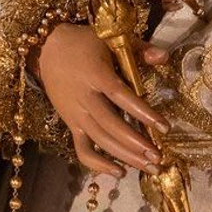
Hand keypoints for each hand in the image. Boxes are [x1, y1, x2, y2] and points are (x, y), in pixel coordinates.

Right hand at [35, 22, 163, 175]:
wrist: (47, 49)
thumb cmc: (84, 43)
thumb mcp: (111, 38)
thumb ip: (139, 49)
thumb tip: (165, 58)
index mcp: (96, 75)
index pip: (121, 97)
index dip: (143, 113)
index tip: (164, 127)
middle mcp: (84, 98)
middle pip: (111, 126)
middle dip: (136, 144)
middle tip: (159, 158)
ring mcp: (75, 114)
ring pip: (100, 140)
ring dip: (125, 156)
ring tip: (149, 167)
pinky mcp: (70, 124)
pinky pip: (82, 149)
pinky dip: (98, 164)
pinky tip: (119, 172)